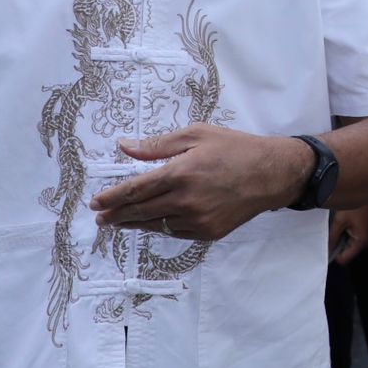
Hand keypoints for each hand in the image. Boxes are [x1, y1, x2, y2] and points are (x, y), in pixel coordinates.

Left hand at [89, 125, 314, 240]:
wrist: (271, 174)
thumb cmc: (234, 149)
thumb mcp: (196, 135)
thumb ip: (157, 145)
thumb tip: (125, 146)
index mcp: (179, 173)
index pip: (134, 190)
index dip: (111, 197)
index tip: (96, 202)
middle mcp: (185, 201)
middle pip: (139, 212)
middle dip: (116, 215)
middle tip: (100, 217)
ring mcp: (197, 220)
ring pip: (155, 225)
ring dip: (134, 224)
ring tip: (119, 222)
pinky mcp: (208, 232)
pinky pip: (175, 232)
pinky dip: (160, 227)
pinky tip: (152, 222)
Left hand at [328, 204, 367, 265]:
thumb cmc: (356, 205)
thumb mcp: (339, 221)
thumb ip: (332, 238)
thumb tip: (327, 250)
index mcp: (361, 242)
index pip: (344, 259)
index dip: (334, 253)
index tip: (328, 243)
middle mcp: (367, 242)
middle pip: (348, 252)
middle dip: (339, 243)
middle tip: (336, 229)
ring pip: (350, 244)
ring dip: (344, 236)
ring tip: (343, 223)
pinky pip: (355, 237)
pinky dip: (349, 231)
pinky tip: (348, 221)